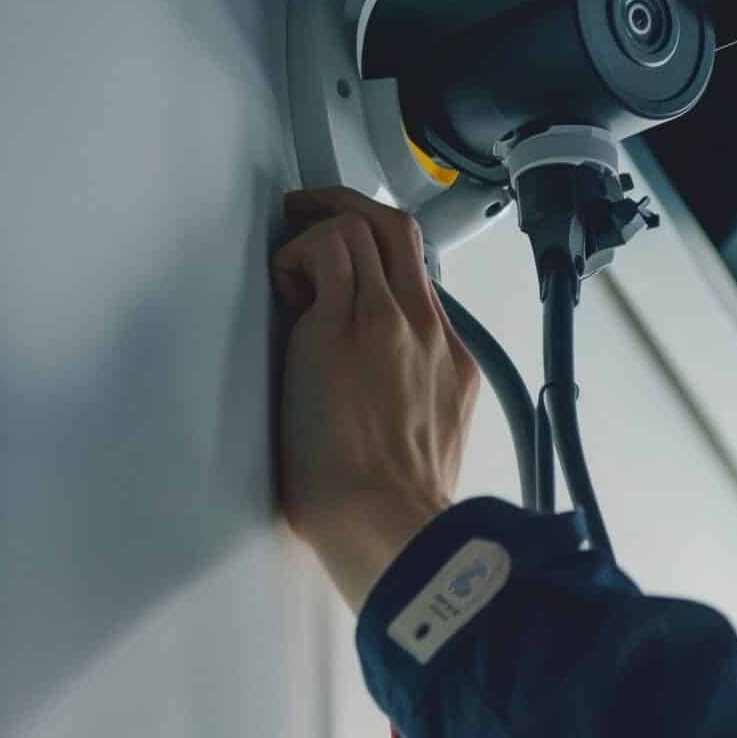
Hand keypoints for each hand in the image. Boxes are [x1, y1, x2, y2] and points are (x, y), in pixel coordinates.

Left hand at [272, 186, 480, 607]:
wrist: (391, 526)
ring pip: (367, 227)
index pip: (418, 282)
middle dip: (348, 211)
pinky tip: (285, 296)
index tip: (345, 270)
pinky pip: (326, 250)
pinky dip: (295, 259)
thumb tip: (370, 403)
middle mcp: (429, 332)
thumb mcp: (429, 448)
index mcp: (451, 365)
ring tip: (288, 274)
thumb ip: (411, 407)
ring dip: (317, 235)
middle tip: (309, 219)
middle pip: (402, 234)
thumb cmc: (395, 511)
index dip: (376, 263)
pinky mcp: (350, 327)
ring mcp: (394, 324)